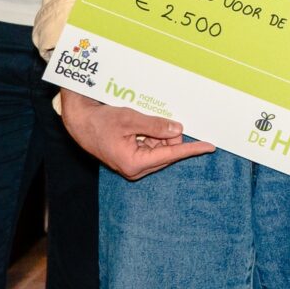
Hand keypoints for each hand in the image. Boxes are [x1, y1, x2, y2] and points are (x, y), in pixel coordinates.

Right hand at [61, 92, 215, 179]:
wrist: (80, 123)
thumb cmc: (100, 122)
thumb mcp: (130, 119)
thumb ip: (155, 125)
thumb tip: (178, 129)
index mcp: (134, 164)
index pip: (170, 154)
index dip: (191, 148)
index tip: (209, 146)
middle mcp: (135, 168)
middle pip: (166, 151)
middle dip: (169, 135)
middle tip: (161, 120)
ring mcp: (133, 164)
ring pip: (160, 148)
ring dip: (159, 134)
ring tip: (141, 122)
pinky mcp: (131, 158)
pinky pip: (151, 146)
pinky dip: (152, 135)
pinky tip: (142, 126)